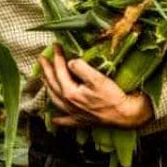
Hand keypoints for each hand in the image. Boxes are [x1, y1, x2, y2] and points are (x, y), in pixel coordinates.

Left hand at [38, 44, 153, 128]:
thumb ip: (81, 68)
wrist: (124, 115)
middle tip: (42, 58)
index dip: (57, 57)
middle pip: (53, 84)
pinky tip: (54, 119)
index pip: (60, 71)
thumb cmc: (112, 97)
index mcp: (70, 92)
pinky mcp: (81, 121)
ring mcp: (73, 113)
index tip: (55, 45)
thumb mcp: (97, 78)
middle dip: (46, 70)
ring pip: (55, 100)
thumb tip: (70, 63)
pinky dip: (58, 119)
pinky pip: (66, 121)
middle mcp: (68, 104)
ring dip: (48, 87)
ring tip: (43, 79)